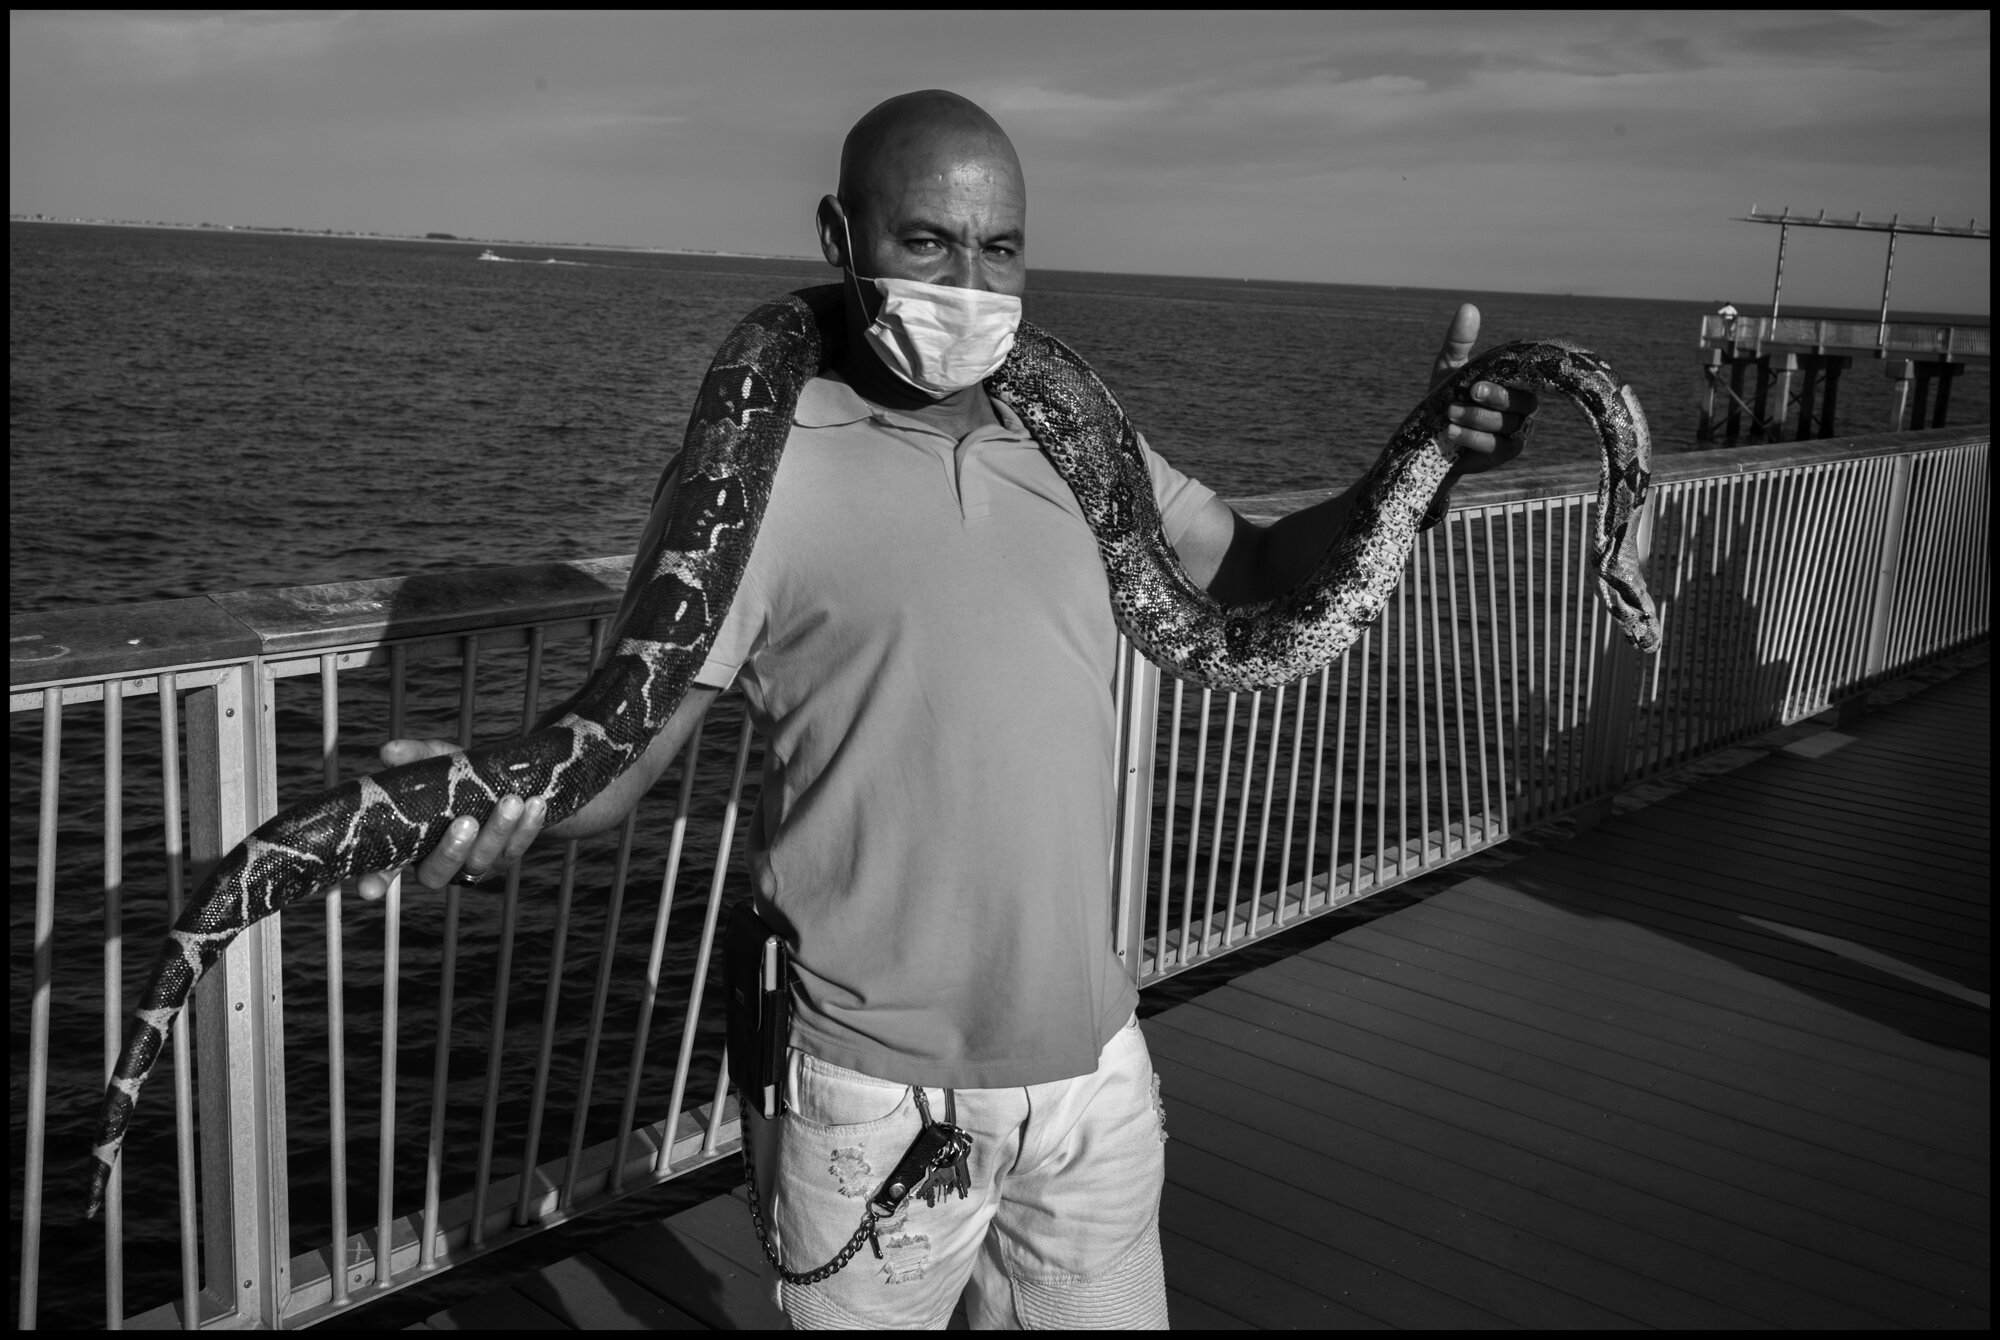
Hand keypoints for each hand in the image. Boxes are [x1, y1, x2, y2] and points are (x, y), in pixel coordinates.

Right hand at [353, 738, 546, 900]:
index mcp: (412, 843)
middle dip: (453, 850)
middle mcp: (439, 862)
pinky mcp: (505, 859)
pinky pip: (516, 848)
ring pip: (484, 859)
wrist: (510, 781)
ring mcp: (474, 864)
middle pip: (439, 872)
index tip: (369, 889)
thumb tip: (390, 751)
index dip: (376, 880)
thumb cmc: (462, 778)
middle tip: (466, 821)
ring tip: (511, 800)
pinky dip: (528, 827)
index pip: (386, 868)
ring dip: (499, 830)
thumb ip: (416, 758)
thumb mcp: (440, 764)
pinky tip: (535, 804)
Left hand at [1430, 302, 1537, 473]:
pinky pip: (1497, 445)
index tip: (1489, 373)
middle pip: (1523, 401)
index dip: (1514, 374)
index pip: (1525, 375)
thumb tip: (1469, 307)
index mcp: (1513, 383)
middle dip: (1497, 396)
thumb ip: (1459, 342)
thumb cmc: (1445, 397)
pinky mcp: (1504, 453)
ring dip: (1478, 417)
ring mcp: (1515, 431)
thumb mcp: (1449, 369)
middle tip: (1471, 391)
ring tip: (1450, 412)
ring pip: (1508, 423)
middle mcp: (1521, 406)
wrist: (1429, 439)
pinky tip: (1453, 431)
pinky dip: (1474, 437)